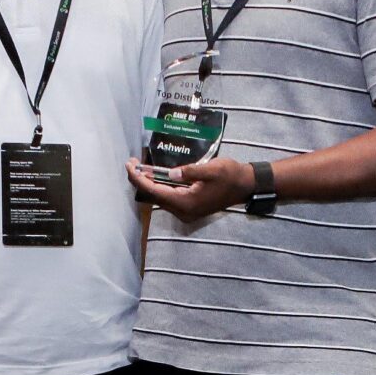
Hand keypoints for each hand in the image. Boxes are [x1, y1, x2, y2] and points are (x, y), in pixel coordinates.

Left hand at [127, 156, 252, 221]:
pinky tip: (154, 176)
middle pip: (153, 196)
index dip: (139, 178)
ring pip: (160, 198)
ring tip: (139, 167)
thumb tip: (171, 173)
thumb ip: (190, 171)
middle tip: (132, 163)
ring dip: (149, 183)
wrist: (246, 185)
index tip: (129, 165)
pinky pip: (168, 198)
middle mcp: (183, 211)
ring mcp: (186, 211)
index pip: (155, 191)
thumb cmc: (231, 175)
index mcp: (187, 203)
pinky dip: (159, 187)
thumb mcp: (212, 169)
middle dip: (140, 180)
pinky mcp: (189, 208)